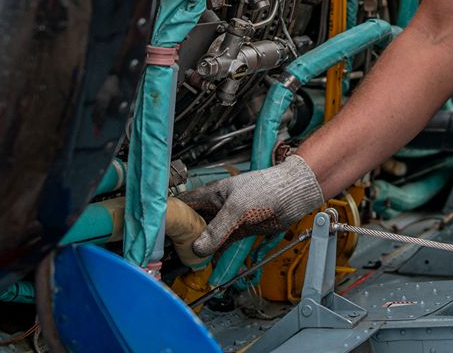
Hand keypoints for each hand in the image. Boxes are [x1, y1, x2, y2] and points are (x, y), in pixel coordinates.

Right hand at [180, 154, 324, 257]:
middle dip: (182, 236)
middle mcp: (218, 206)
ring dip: (197, 248)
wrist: (294, 194)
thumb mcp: (238, 208)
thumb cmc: (268, 188)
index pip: (184, 204)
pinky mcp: (240, 231)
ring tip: (184, 261)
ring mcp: (229, 220)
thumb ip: (217, 228)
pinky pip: (222, 244)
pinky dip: (214, 254)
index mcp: (212, 193)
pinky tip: (206, 264)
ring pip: (207, 236)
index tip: (158, 229)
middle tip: (169, 252)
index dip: (171, 215)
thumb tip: (198, 247)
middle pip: (193, 222)